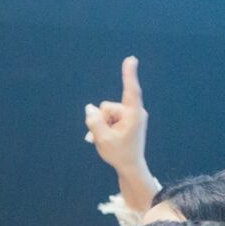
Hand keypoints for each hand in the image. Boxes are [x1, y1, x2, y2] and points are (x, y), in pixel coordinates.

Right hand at [83, 55, 147, 176]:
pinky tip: (107, 138)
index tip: (131, 59)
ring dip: (102, 124)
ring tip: (107, 139)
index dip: (129, 74)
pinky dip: (105, 126)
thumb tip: (89, 108)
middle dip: (101, 119)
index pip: (131, 90)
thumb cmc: (119, 154)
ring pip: (107, 112)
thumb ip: (94, 121)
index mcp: (133, 115)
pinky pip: (110, 117)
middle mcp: (134, 112)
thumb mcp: (102, 138)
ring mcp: (131, 116)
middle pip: (108, 106)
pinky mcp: (128, 120)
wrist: (130, 166)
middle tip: (105, 137)